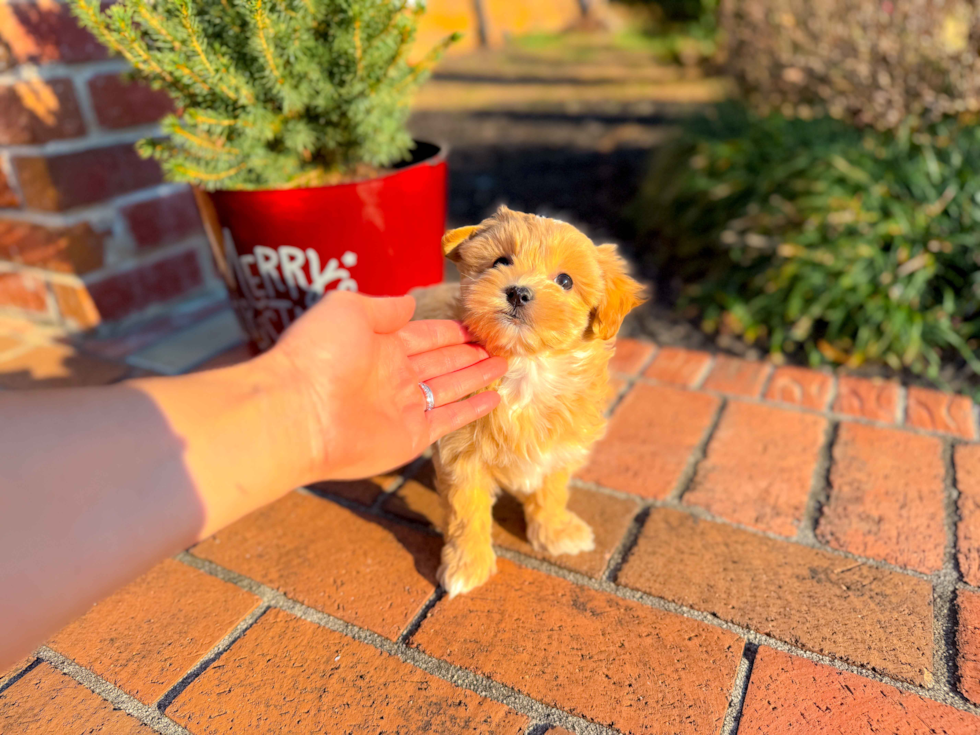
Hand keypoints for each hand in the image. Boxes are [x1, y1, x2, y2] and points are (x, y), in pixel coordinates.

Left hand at [261, 291, 506, 481]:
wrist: (298, 411)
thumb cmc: (319, 355)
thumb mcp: (348, 311)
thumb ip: (382, 308)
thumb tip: (409, 303)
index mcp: (379, 346)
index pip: (425, 336)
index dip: (451, 331)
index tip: (477, 325)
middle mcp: (394, 377)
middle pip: (442, 362)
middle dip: (469, 353)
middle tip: (500, 345)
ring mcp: (403, 408)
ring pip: (450, 389)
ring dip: (476, 377)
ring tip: (505, 365)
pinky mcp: (411, 437)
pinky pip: (449, 420)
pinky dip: (472, 410)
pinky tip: (494, 398)